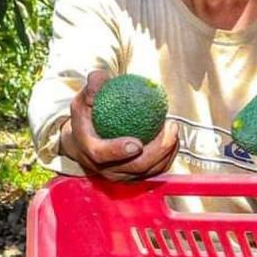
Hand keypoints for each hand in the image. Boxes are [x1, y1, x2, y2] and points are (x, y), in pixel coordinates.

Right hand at [59, 70, 178, 181]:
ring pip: (149, 171)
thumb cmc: (86, 117)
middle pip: (134, 167)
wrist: (83, 141)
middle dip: (157, 151)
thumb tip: (101, 79)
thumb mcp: (83, 99)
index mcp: (89, 149)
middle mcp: (105, 168)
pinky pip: (155, 171)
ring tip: (174, 129)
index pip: (102, 155)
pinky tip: (174, 139)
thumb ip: (92, 87)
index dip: (118, 151)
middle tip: (170, 127)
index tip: (136, 143)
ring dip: (166, 152)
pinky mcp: (134, 177)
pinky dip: (167, 156)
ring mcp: (121, 175)